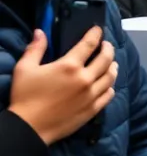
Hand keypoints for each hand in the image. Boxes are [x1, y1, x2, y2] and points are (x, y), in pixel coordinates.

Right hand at [9, 28, 116, 144]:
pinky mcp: (93, 109)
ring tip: (112, 63)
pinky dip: (110, 86)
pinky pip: (109, 95)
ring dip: (113, 67)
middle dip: (108, 48)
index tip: (98, 29)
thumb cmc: (25, 96)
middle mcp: (85, 78)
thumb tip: (40, 32)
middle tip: (107, 45)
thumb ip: (35, 48)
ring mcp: (91, 94)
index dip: (95, 34)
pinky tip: (108, 84)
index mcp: (69, 66)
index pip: (89, 44)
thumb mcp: (25, 68)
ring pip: (111, 76)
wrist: (29, 127)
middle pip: (106, 59)